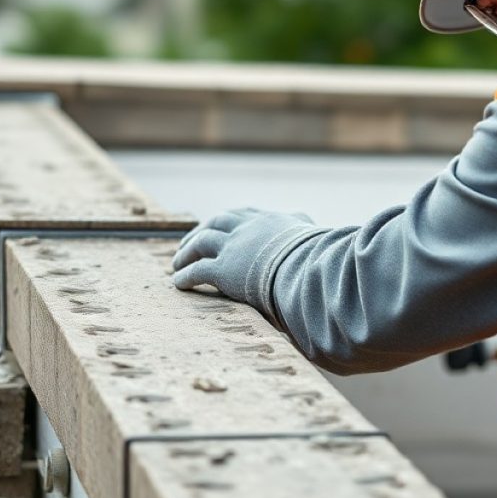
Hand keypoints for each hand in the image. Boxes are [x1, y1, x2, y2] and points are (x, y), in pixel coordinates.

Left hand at [171, 208, 315, 309]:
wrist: (307, 267)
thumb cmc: (318, 256)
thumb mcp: (315, 234)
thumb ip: (307, 228)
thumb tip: (311, 225)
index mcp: (270, 220)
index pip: (243, 214)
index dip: (228, 220)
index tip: (220, 226)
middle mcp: (248, 229)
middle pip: (217, 222)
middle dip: (200, 231)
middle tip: (189, 243)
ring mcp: (234, 247)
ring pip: (201, 243)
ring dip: (186, 252)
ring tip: (177, 263)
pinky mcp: (224, 270)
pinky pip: (198, 271)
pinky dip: (186, 276)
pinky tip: (178, 283)